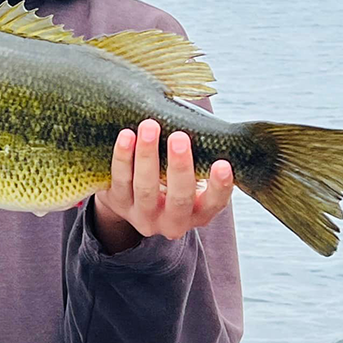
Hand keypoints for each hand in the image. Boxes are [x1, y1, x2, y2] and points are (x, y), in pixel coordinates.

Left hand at [94, 119, 232, 252]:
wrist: (133, 198)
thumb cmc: (172, 177)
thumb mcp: (190, 175)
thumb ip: (200, 156)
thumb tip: (205, 120)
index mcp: (199, 213)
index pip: (214, 203)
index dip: (220, 187)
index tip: (223, 164)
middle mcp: (173, 221)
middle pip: (179, 198)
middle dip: (180, 166)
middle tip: (179, 137)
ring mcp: (144, 216)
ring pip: (146, 188)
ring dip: (147, 155)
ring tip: (149, 127)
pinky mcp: (118, 204)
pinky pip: (120, 180)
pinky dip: (122, 156)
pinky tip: (127, 135)